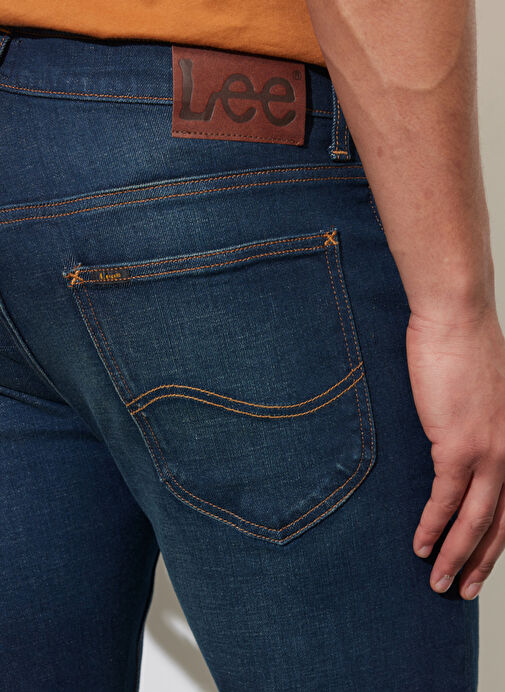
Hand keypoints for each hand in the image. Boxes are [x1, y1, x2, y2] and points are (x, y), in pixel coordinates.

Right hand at [407, 304, 504, 598]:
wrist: (456, 320)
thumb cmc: (463, 349)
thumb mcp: (482, 395)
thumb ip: (477, 425)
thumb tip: (454, 446)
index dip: (496, 541)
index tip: (480, 562)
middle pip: (502, 524)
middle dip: (481, 562)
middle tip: (464, 590)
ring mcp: (490, 451)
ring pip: (477, 521)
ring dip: (456, 556)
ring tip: (440, 584)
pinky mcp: (459, 445)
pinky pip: (446, 499)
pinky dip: (433, 526)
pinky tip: (421, 545)